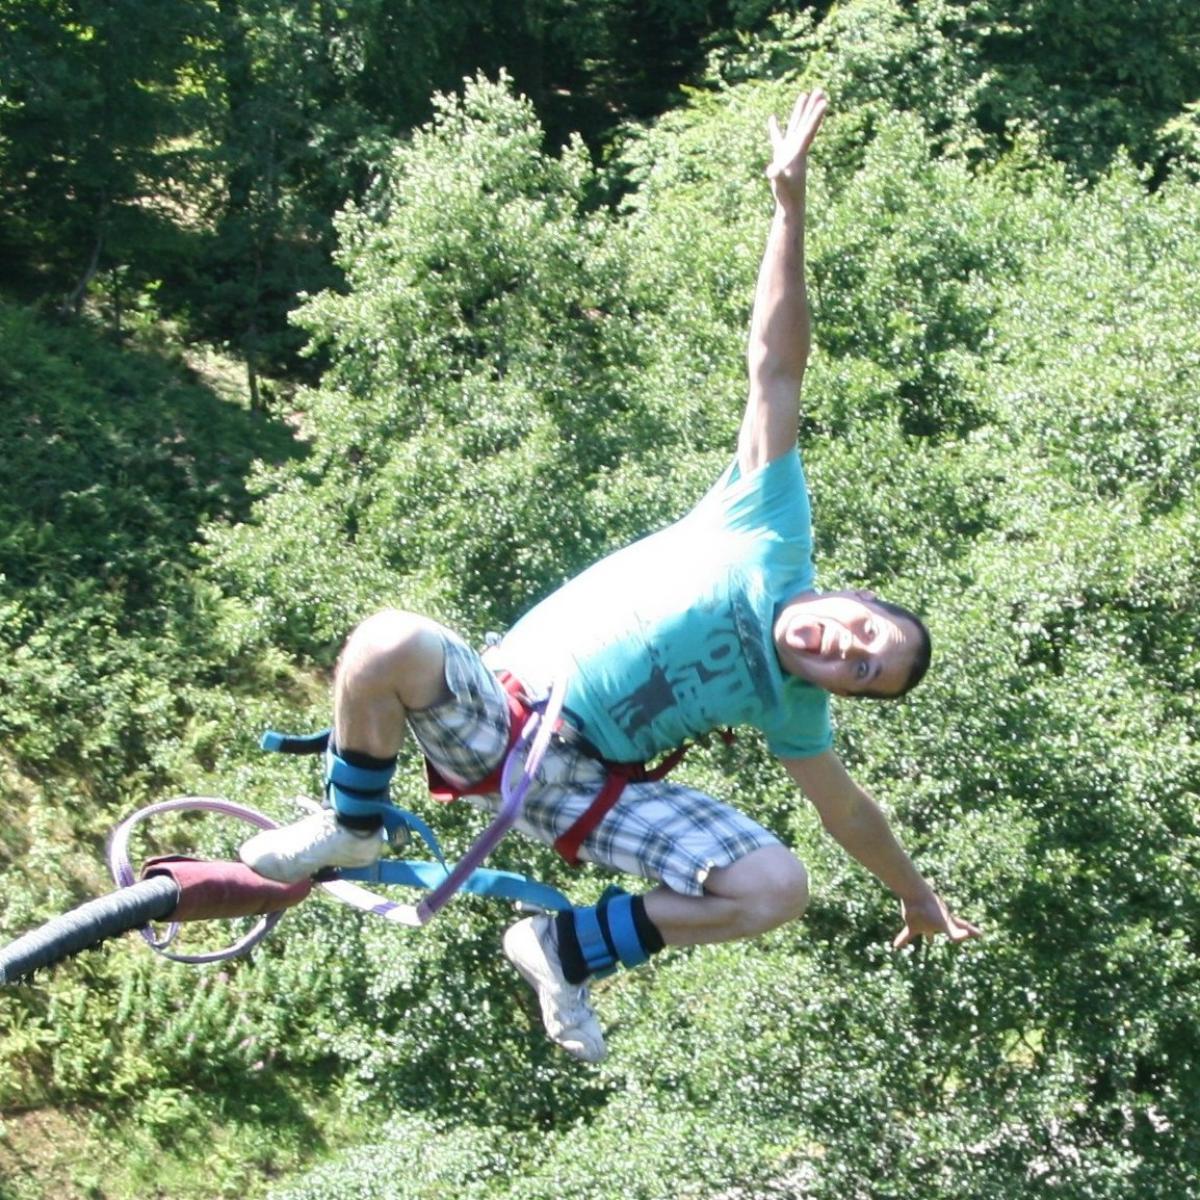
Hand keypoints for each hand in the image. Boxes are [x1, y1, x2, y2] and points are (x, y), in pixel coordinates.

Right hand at [766, 88, 827, 207]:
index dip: (816, 116)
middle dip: (812, 106)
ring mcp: (789, 150)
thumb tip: (772, 170)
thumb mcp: (781, 183)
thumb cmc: (787, 194)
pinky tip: (772, 117)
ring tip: (804, 94)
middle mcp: (797, 147)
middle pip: (806, 122)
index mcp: (799, 152)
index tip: (824, 101)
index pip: (809, 130)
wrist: (790, 203)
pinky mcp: (781, 155)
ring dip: (800, 110)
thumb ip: (777, 175)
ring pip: (795, 125)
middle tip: (820, 89)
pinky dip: (774, 127)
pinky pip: (778, 137)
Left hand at [893, 890, 980, 948]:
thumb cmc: (931, 909)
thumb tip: (969, 935)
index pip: (962, 927)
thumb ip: (956, 932)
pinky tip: (896, 946)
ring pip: (927, 931)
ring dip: (930, 935)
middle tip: (960, 936)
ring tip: (930, 940)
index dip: (972, 931)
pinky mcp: (911, 924)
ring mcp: (925, 922)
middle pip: (948, 928)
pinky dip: (902, 940)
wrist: (915, 894)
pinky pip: (906, 934)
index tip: (982, 934)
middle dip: (954, 934)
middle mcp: (937, 922)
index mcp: (947, 922)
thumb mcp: (946, 923)